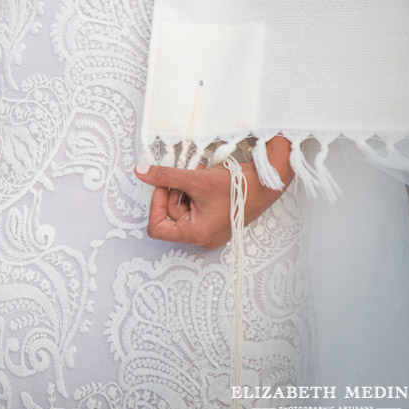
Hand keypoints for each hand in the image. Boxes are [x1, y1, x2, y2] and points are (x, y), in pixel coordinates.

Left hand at [134, 136, 292, 249]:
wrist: (267, 183)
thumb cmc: (237, 187)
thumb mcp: (195, 179)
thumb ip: (164, 176)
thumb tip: (140, 171)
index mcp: (196, 233)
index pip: (157, 228)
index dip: (155, 205)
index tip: (161, 185)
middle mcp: (202, 237)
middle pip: (170, 215)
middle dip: (173, 191)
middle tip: (183, 174)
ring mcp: (209, 231)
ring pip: (182, 209)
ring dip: (184, 189)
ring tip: (197, 173)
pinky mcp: (216, 222)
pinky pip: (195, 208)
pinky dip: (194, 192)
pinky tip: (203, 179)